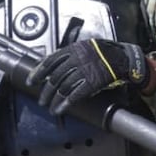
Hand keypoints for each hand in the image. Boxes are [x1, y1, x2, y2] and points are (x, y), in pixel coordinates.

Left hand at [27, 39, 148, 115]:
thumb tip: (54, 65)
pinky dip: (66, 103)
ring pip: (63, 88)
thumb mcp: (85, 46)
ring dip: (54, 100)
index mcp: (72, 50)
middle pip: (55, 77)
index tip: (31, 81)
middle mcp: (76, 60)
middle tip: (41, 100)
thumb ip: (70, 54)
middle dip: (46, 91)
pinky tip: (60, 109)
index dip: (38, 72)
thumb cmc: (105, 52)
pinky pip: (75, 95)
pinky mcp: (92, 83)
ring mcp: (84, 71)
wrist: (123, 57)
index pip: (49, 61)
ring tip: (50, 107)